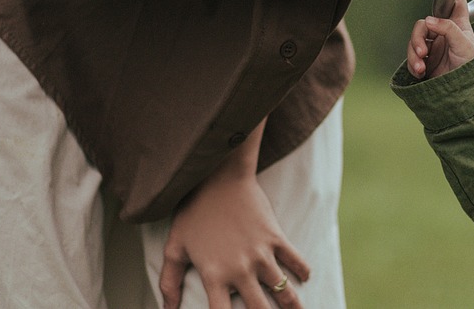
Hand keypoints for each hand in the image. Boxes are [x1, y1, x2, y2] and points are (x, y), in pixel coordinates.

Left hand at [159, 171, 309, 308]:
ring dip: (293, 305)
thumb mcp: (175, 248)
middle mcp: (240, 269)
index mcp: (214, 275)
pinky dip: (302, 271)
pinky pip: (295, 260)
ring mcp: (261, 253)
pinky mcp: (275, 237)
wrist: (219, 177)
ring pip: (283, 289)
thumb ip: (169, 283)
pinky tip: (304, 278)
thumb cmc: (193, 211)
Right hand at [408, 0, 473, 78]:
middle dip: (417, 39)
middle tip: (422, 52)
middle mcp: (443, 33)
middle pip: (422, 26)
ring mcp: (433, 47)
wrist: (465, 91)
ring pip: (414, 42)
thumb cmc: (472, 66)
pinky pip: (412, 58)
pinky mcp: (425, 61)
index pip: (454, 4)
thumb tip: (428, 20)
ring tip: (421, 68)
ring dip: (413, 55)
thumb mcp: (463, 43)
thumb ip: (447, 28)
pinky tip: (420, 73)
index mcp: (456, 25)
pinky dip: (413, 66)